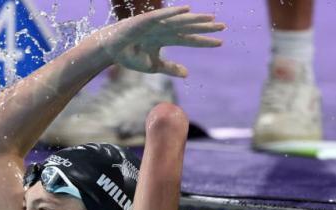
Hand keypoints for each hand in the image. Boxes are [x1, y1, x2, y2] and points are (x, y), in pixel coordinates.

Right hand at [99, 6, 224, 77]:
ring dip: (195, 18)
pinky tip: (187, 9)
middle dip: (205, 27)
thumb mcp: (153, 66)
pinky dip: (174, 12)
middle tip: (223, 27)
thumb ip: (170, 68)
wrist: (111, 51)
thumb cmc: (130, 56)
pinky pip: (162, 16)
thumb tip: (187, 74)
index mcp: (166, 40)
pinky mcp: (145, 21)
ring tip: (210, 17)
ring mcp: (156, 24)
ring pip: (179, 21)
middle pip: (188, 28)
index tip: (221, 43)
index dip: (204, 41)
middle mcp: (164, 30)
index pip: (189, 40)